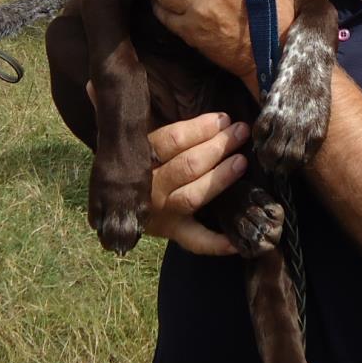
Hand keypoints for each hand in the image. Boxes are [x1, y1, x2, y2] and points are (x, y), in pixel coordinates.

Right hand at [146, 111, 252, 255]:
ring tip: (241, 161)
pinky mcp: (173, 234)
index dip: (201, 128)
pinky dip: (217, 243)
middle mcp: (151, 189)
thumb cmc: (147, 166)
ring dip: (220, 178)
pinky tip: (237, 241)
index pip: (172, 140)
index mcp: (143, 160)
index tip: (224, 119)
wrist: (119, 205)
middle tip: (241, 132)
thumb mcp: (150, 146)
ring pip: (192, 196)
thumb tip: (220, 120)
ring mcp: (162, 214)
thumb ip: (177, 136)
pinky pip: (195, 241)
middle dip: (218, 146)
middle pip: (187, 165)